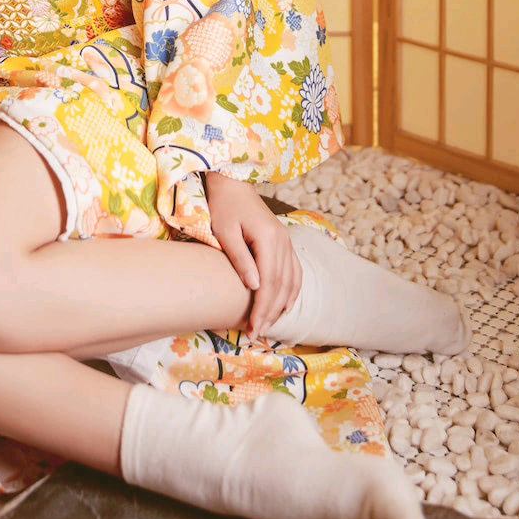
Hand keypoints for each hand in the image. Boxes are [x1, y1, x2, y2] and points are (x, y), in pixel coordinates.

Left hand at [204, 172, 302, 337]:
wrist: (233, 183)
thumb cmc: (223, 207)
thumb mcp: (225, 232)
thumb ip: (240, 259)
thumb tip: (254, 287)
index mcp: (269, 239)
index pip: (269, 282)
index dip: (262, 309)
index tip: (252, 329)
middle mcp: (283, 242)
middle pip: (282, 286)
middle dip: (270, 313)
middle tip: (257, 334)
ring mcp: (287, 242)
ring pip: (292, 281)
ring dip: (282, 306)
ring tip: (269, 326)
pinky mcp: (285, 242)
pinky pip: (295, 272)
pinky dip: (291, 292)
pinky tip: (283, 306)